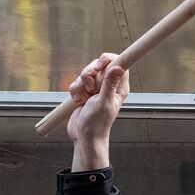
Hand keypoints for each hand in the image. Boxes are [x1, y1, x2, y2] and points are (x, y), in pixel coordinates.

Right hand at [67, 53, 128, 167]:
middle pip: (99, 64)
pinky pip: (76, 82)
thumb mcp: (104, 102)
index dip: (108, 60)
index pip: (119, 62)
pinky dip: (75, 91)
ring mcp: (96, 88)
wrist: (83, 135)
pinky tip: (79, 101)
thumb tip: (119, 67)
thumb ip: (110, 84)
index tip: (99, 66)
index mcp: (119, 87)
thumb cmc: (98, 123)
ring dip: (81, 85)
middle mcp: (108, 85)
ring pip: (85, 73)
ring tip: (84, 99)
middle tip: (90, 88)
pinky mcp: (84, 91)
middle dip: (89, 74)